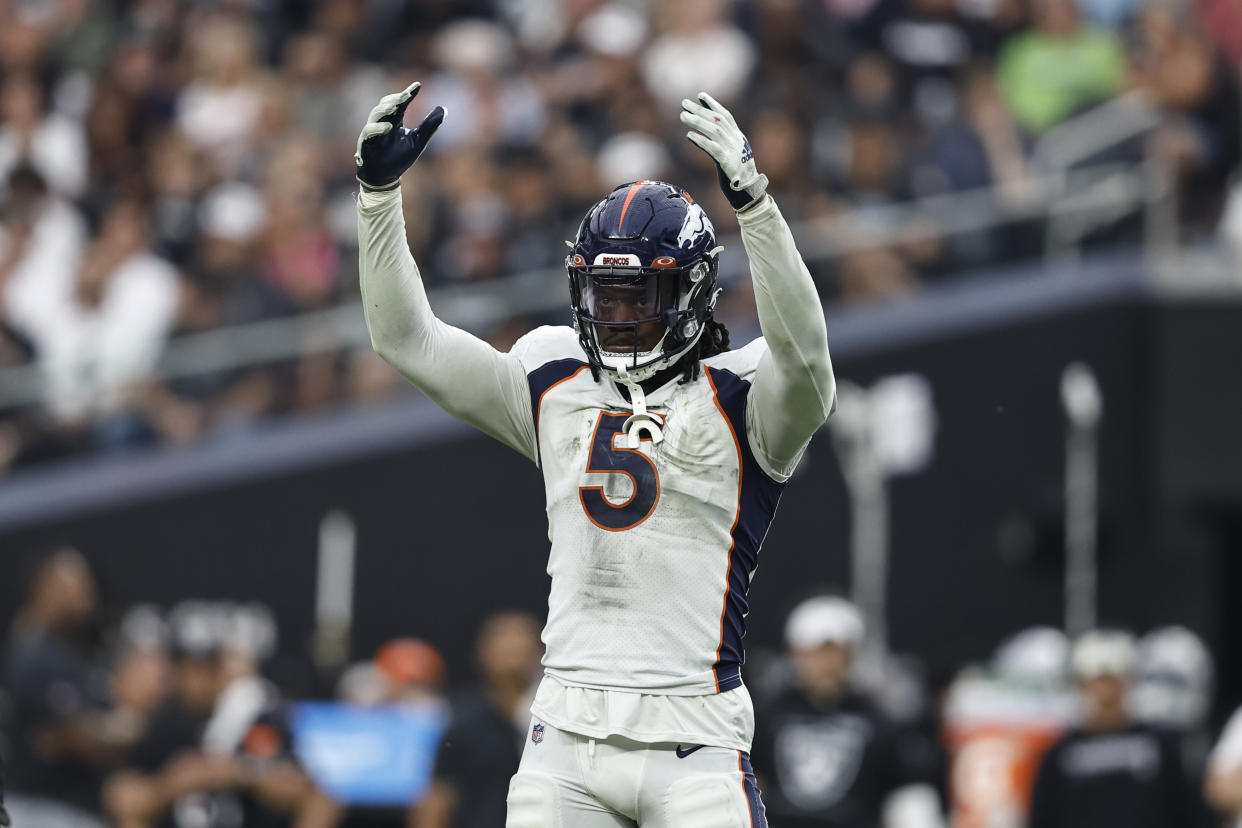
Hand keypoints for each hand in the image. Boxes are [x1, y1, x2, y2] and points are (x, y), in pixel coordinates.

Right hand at [354, 81, 444, 190]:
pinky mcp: (365, 144)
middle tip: (406, 95)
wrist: (386, 177)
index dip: (408, 94)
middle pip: (386, 105)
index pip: (400, 103)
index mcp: (394, 120)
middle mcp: (382, 123)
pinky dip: (376, 128)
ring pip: (375, 115)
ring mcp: (372, 132)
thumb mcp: (418, 141)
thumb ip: (429, 126)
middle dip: (395, 99)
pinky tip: (388, 127)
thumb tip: (444, 109)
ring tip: (396, 106)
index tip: (418, 85)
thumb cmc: (399, 158)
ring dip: (385, 109)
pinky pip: (368, 133)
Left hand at [680, 93, 767, 210]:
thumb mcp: (732, 155)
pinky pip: (713, 149)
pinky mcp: (728, 163)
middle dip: (700, 110)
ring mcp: (733, 151)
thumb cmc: (738, 176)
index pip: (726, 116)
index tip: (700, 95)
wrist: (750, 194)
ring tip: (682, 116)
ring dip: (697, 122)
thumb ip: (722, 143)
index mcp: (739, 138)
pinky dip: (701, 141)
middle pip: (717, 120)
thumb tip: (703, 133)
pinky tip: (689, 135)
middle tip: (684, 103)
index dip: (713, 104)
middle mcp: (737, 141)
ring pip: (714, 131)